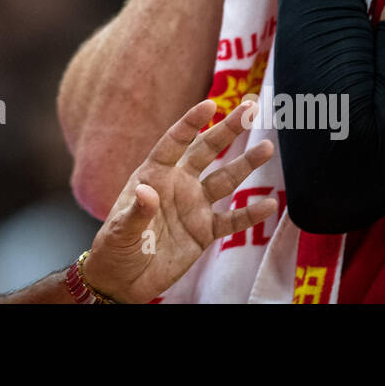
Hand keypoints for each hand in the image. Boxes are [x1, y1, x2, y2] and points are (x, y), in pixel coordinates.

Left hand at [80, 99, 275, 302]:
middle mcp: (178, 184)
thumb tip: (146, 192)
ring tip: (267, 147)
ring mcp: (194, 206)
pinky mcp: (205, 231)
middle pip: (206, 151)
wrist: (124, 280)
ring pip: (225, 180)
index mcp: (153, 175)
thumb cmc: (115, 248)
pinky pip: (232, 220)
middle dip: (227, 130)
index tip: (210, 104)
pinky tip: (269, 204)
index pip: (174, 142)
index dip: (191, 123)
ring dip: (246, 164)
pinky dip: (250, 214)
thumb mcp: (120, 230)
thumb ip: (136, 211)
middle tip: (250, 108)